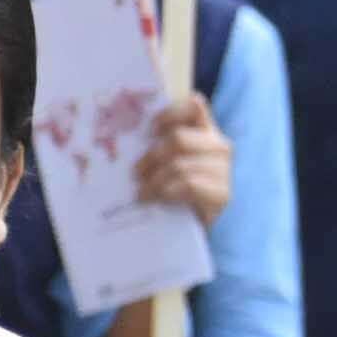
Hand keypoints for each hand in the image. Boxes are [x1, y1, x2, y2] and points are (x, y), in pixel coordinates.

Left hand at [137, 95, 232, 222]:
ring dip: (154, 180)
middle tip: (136, 173)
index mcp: (203, 131)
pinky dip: (166, 192)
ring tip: (143, 192)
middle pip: (178, 139)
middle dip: (151, 157)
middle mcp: (218, 146)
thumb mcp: (158, 161)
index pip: (195, 107)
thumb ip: (151, 143)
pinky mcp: (223, 194)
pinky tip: (156, 199)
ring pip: (180, 165)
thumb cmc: (167, 189)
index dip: (170, 114)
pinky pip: (189, 185)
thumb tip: (113, 130)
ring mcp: (224, 170)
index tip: (149, 129)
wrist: (182, 228)